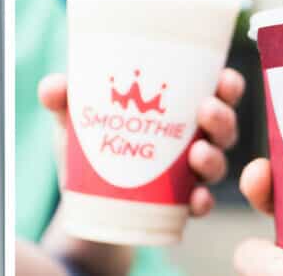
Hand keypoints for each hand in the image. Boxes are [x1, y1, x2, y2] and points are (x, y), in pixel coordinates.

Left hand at [38, 67, 245, 216]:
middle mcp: (191, 139)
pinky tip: (196, 199)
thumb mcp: (74, 118)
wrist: (82, 200)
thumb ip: (63, 99)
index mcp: (177, 108)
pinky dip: (201, 202)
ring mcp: (187, 174)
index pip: (214, 90)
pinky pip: (199, 205)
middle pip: (222, 126)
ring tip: (199, 153)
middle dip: (222, 118)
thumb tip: (54, 88)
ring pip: (216, 164)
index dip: (228, 84)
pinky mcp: (177, 205)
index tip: (226, 78)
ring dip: (214, 158)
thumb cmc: (88, 144)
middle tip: (207, 111)